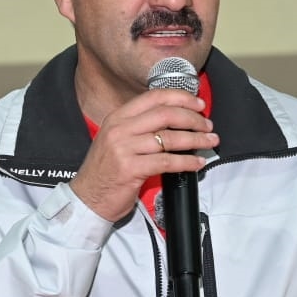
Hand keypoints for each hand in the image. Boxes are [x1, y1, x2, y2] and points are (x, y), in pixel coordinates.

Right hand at [70, 88, 217, 221]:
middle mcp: (119, 129)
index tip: (197, 104)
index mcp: (117, 117)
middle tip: (207, 125)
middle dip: (193, 118)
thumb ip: (139, 127)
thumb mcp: (116, 140)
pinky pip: (167, 162)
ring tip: (209, 141)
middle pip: (165, 114)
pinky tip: (197, 163)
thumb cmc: (106, 171)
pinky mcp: (130, 169)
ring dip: (195, 139)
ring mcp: (123, 148)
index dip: (180, 98)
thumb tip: (175, 120)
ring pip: (169, 138)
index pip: (154, 98)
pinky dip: (187, 162)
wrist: (87, 198)